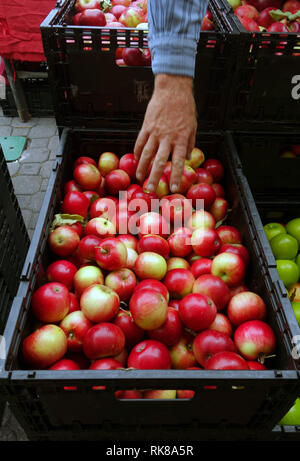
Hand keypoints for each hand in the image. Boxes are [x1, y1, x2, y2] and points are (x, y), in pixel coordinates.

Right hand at [134, 73, 196, 192]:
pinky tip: (136, 161)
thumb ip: (189, 143)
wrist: (172, 89)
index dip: (176, 176)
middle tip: (150, 189)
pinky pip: (140, 142)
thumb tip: (186, 158)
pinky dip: (137, 153)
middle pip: (159, 161)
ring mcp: (155, 132)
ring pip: (146, 154)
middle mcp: (167, 138)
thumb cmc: (185, 108)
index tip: (174, 188)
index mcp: (180, 139)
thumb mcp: (193, 126)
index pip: (178, 162)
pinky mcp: (146, 126)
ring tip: (139, 178)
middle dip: (154, 177)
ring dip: (142, 168)